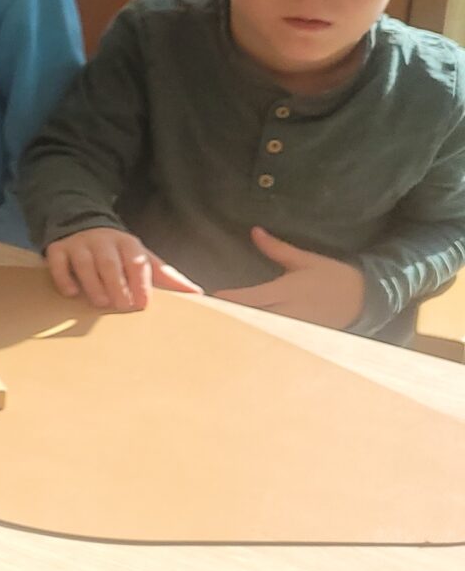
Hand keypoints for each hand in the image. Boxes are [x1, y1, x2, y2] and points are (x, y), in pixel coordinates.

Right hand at [45, 227, 201, 312]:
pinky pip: (58, 262)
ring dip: (92, 284)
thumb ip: (166, 276)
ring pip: (84, 263)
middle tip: (122, 306)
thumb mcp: (142, 259)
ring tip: (99, 302)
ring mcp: (79, 244)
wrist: (83, 225)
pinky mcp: (58, 248)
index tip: (143, 303)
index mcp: (128, 243)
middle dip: (117, 285)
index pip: (136, 262)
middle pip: (110, 263)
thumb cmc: (118, 252)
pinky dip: (63, 277)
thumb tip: (197, 293)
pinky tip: (71, 292)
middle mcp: (103, 241)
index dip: (140, 283)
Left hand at [215, 227, 366, 330]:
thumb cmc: (334, 278)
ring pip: (260, 331)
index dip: (229, 299)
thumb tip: (255, 231)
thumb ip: (277, 249)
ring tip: (214, 324)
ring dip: (239, 328)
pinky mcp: (299, 338)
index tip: (209, 297)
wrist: (367, 301)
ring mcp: (293, 329)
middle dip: (228, 316)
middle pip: (250, 318)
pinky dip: (256, 336)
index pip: (251, 298)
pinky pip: (272, 339)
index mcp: (287, 292)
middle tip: (203, 312)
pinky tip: (239, 335)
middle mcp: (288, 313)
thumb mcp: (306, 261)